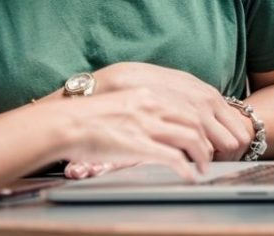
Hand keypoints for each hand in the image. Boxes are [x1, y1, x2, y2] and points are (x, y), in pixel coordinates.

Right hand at [52, 87, 212, 180]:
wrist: (66, 123)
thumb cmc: (84, 118)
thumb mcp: (117, 105)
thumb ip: (136, 111)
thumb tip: (146, 124)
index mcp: (145, 95)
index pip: (185, 106)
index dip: (199, 124)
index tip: (201, 137)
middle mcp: (150, 107)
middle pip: (194, 121)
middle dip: (206, 141)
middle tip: (207, 157)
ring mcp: (146, 126)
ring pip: (191, 138)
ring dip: (202, 156)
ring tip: (201, 169)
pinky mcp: (139, 145)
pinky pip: (174, 158)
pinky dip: (186, 169)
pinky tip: (188, 178)